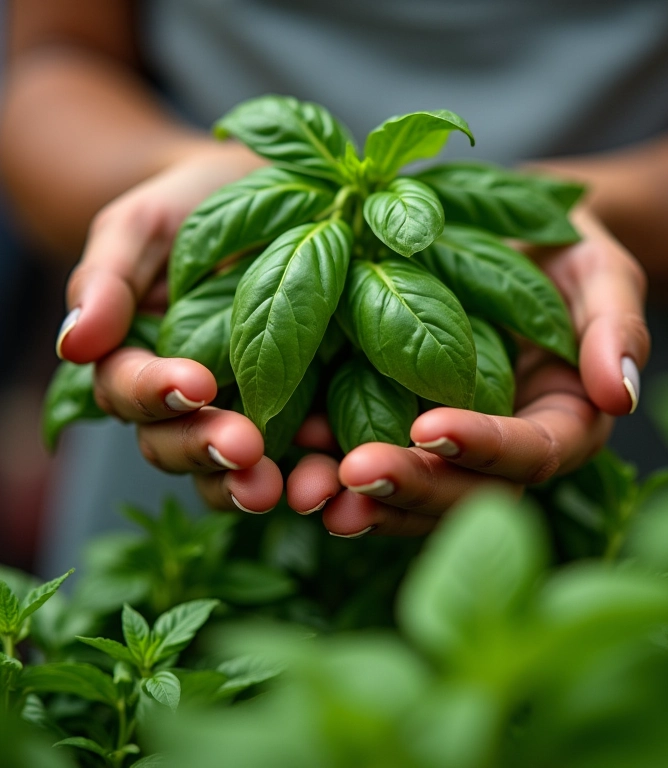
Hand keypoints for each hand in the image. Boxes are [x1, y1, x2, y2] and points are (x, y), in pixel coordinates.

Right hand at [56, 144, 285, 512]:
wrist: (275, 193)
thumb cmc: (195, 203)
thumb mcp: (143, 224)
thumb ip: (107, 279)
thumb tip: (73, 344)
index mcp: (139, 359)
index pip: (128, 391)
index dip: (155, 393)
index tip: (193, 383)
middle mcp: (187, 398)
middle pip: (175, 445)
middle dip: (206, 452)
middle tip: (244, 449)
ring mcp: (243, 408)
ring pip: (231, 468)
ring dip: (255, 483)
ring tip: (294, 484)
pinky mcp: (299, 407)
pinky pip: (299, 450)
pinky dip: (314, 461)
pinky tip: (336, 454)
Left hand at [284, 208, 649, 535]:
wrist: (501, 234)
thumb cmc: (559, 247)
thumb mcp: (599, 270)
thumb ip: (616, 326)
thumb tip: (621, 396)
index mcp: (560, 421)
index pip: (531, 452)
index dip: (484, 446)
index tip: (429, 428)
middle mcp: (503, 448)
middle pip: (465, 492)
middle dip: (410, 487)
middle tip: (351, 474)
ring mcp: (450, 444)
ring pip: (414, 494)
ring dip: (362, 498)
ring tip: (309, 488)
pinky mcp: (400, 424)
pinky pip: (372, 458)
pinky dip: (334, 464)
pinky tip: (295, 454)